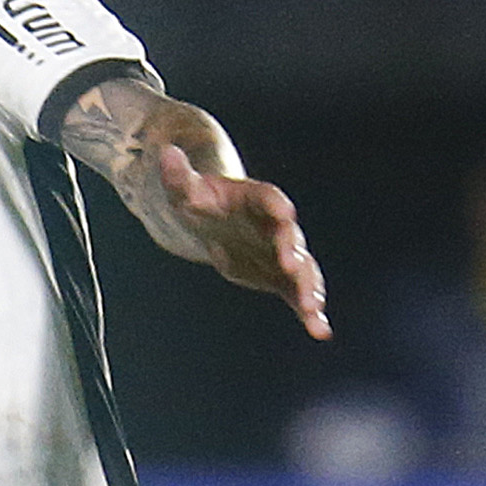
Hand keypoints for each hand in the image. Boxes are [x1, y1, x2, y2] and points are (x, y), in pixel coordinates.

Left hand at [159, 144, 329, 339]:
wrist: (213, 221)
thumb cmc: (200, 201)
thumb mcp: (185, 190)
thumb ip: (179, 177)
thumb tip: (165, 154)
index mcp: (257, 199)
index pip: (270, 200)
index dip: (277, 208)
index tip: (284, 216)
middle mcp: (277, 225)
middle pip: (290, 238)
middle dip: (292, 252)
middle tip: (291, 267)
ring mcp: (282, 251)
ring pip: (301, 270)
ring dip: (308, 288)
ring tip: (312, 311)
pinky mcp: (280, 276)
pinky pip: (297, 293)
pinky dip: (309, 311)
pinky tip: (320, 331)